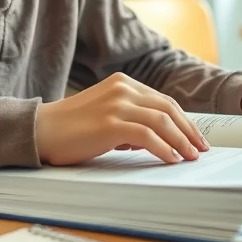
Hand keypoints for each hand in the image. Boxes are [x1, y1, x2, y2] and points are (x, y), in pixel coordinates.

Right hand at [36, 73, 209, 165]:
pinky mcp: (110, 123)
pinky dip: (164, 148)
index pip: (163, 101)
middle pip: (168, 108)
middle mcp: (123, 88)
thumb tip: (156, 139)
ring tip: (190, 156)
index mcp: (123, 83)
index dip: (184, 120)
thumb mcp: (105, 115)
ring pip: (162, 120)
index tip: (196, 137)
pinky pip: (147, 135)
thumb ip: (130, 120)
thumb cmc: (70, 129)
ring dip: (181, 140)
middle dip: (189, 130)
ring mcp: (117, 104)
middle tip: (201, 149)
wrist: (40, 130)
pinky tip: (171, 159)